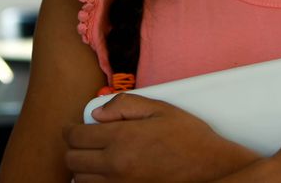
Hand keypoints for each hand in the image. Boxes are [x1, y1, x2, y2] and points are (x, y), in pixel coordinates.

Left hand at [63, 93, 259, 181]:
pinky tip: (105, 172)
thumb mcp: (162, 109)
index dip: (71, 129)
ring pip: (79, 178)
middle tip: (86, 141)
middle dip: (74, 147)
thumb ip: (126, 105)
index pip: (76, 135)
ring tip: (96, 156)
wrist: (209, 169)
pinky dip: (93, 181)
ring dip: (82, 166)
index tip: (76, 127)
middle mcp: (115, 163)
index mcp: (122, 137)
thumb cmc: (189, 138)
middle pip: (72, 158)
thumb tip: (98, 113)